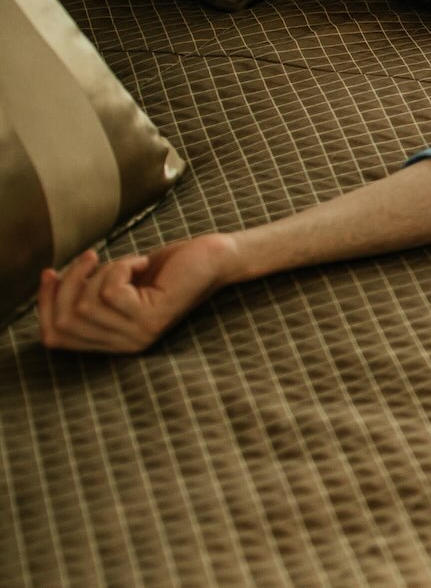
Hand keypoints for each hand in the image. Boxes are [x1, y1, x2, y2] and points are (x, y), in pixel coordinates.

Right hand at [37, 233, 244, 353]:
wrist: (213, 259)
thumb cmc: (165, 268)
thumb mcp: (115, 281)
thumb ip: (85, 290)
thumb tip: (47, 278)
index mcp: (111, 341)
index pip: (54, 337)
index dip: (44, 305)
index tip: (49, 272)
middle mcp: (123, 346)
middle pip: (63, 321)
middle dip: (68, 283)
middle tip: (90, 257)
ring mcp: (138, 336)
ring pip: (84, 305)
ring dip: (101, 272)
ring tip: (128, 262)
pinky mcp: (151, 318)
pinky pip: (109, 292)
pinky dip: (120, 268)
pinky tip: (142, 263)